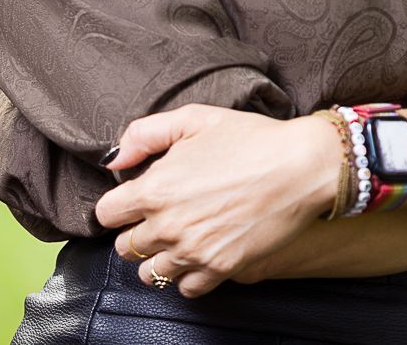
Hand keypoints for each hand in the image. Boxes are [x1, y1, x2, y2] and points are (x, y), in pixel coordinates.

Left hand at [94, 103, 342, 297]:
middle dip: (138, 229)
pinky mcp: (221, 268)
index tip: (135, 197)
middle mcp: (168, 226)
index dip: (119, 203)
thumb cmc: (249, 138)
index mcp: (155, 189)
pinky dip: (188, 275)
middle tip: (162, 213)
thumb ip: (145, 134)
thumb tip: (114, 159)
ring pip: (150, 274)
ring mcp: (194, 252)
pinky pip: (186, 288)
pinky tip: (200, 251)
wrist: (300, 166)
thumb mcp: (194, 119)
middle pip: (125, 247)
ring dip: (159, 256)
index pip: (106, 214)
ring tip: (179, 235)